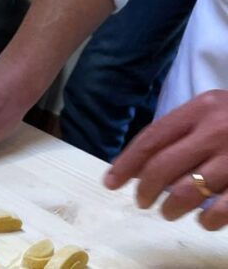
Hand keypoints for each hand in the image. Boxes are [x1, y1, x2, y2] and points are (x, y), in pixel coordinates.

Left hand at [105, 90, 227, 230]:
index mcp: (201, 108)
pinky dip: (207, 219)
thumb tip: (140, 164)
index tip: (111, 182)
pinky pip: (222, 209)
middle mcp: (217, 130)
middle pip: (163, 166)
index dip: (126, 164)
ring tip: (168, 211)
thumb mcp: (211, 110)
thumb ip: (180, 130)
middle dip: (145, 189)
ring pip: (188, 191)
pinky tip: (203, 219)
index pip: (151, 139)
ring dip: (171, 207)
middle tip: (141, 201)